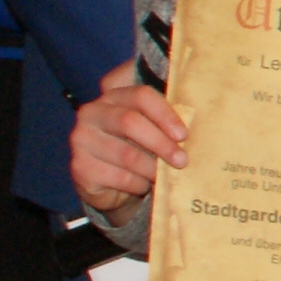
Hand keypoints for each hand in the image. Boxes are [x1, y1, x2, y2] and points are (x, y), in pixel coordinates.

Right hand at [70, 64, 183, 213]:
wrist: (109, 182)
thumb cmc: (138, 148)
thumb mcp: (151, 128)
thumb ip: (166, 118)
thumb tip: (201, 120)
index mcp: (112, 95)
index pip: (140, 95)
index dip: (165, 114)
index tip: (184, 135)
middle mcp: (91, 113)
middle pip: (130, 122)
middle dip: (161, 143)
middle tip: (182, 160)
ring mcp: (81, 139)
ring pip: (127, 154)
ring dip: (152, 169)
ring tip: (162, 176)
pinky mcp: (80, 167)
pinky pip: (119, 176)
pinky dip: (138, 184)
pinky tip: (142, 185)